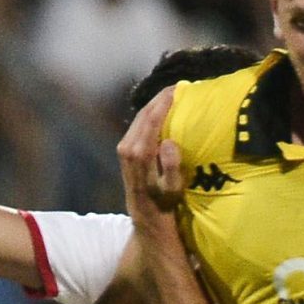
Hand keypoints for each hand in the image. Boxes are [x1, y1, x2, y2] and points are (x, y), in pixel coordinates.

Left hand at [116, 84, 183, 224]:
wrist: (146, 216)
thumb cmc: (164, 203)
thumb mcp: (172, 189)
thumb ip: (171, 166)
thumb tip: (169, 142)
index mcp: (140, 153)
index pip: (152, 118)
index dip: (165, 100)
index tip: (179, 88)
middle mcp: (128, 146)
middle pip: (144, 113)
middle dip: (160, 98)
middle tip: (179, 87)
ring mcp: (124, 147)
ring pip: (139, 117)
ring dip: (155, 104)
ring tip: (172, 95)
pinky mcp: (124, 149)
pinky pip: (137, 125)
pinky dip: (150, 114)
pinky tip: (162, 111)